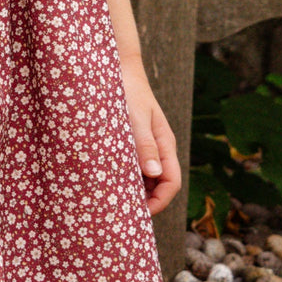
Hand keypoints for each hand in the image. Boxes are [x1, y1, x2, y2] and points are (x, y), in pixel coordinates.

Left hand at [119, 63, 180, 215]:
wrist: (118, 69)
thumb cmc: (127, 91)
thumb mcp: (134, 117)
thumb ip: (144, 144)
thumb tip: (153, 173)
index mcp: (165, 143)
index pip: (171, 182)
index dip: (160, 201)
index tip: (140, 213)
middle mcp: (159, 147)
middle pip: (160, 184)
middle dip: (147, 201)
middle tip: (122, 212)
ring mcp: (147, 145)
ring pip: (147, 177)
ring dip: (136, 190)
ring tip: (114, 199)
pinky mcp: (133, 141)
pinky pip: (135, 166)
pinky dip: (127, 176)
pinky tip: (110, 180)